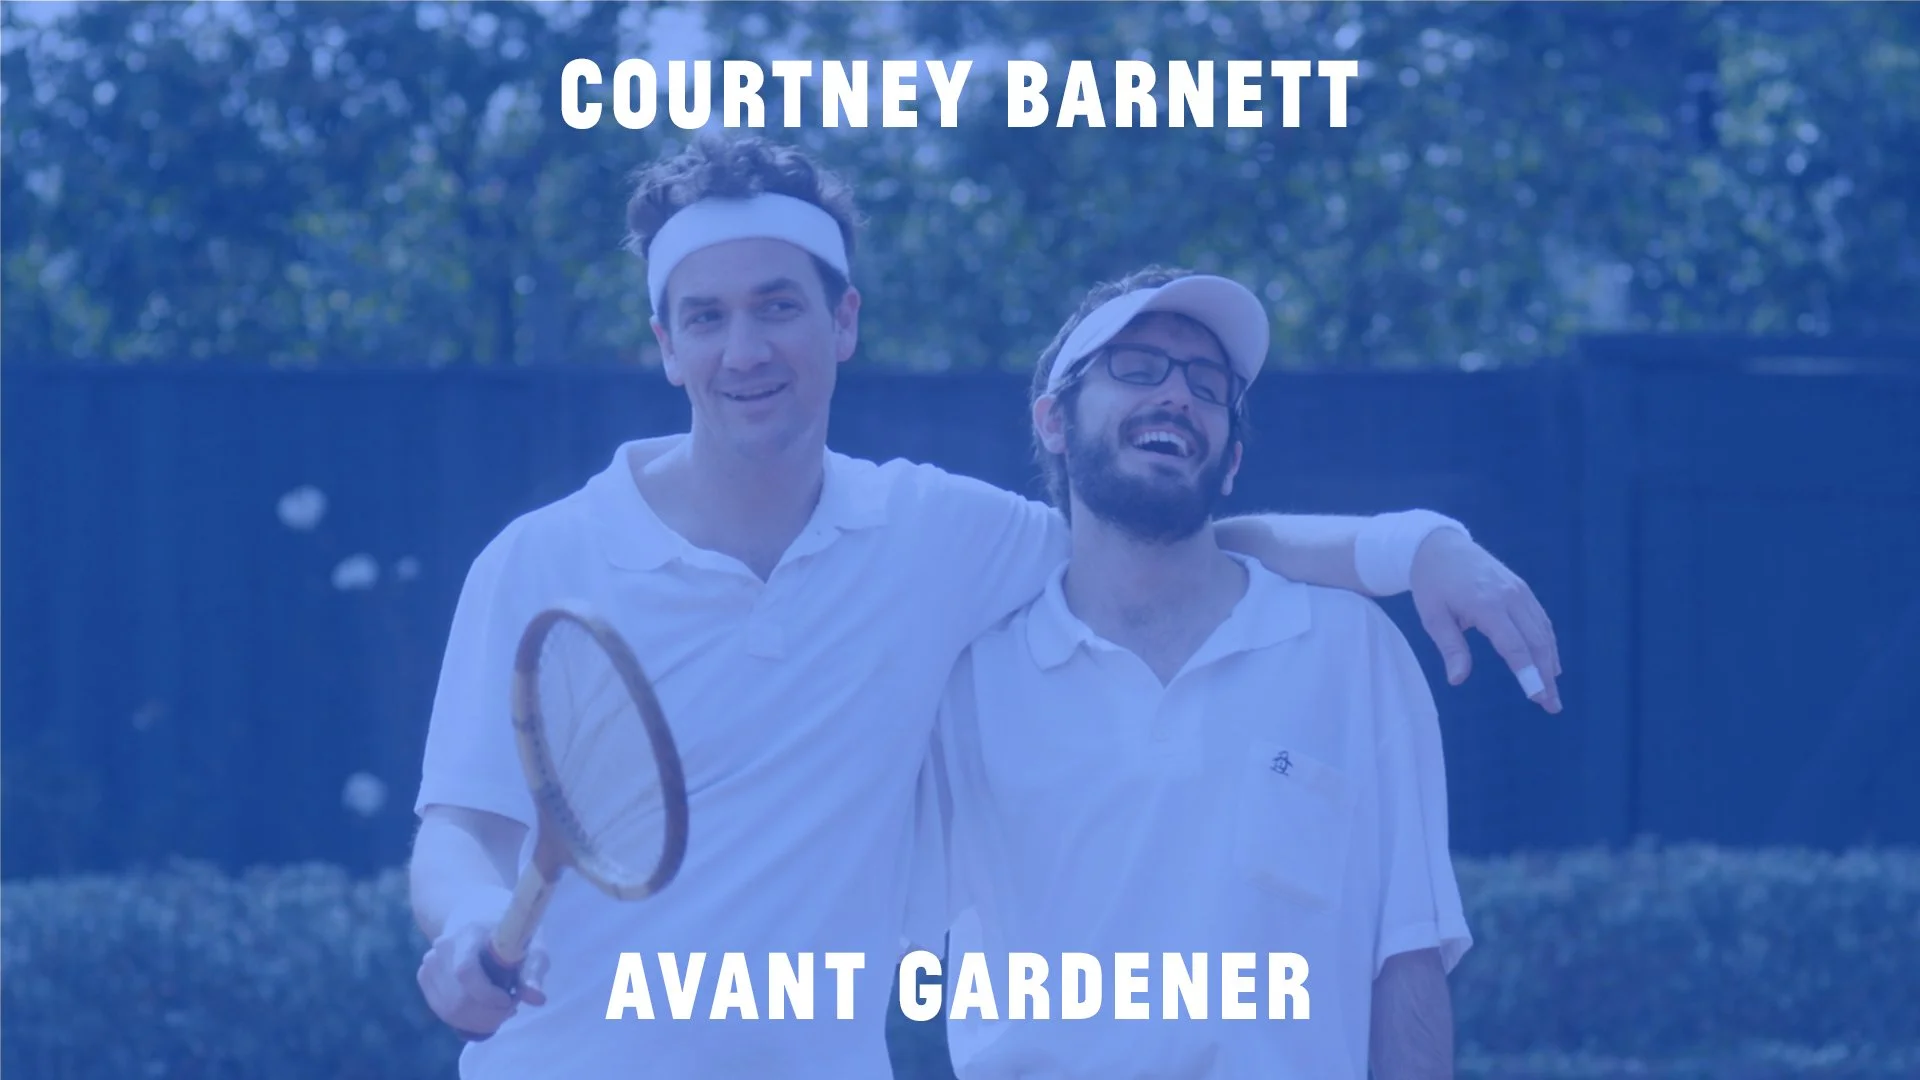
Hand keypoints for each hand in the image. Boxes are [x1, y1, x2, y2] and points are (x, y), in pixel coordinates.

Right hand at [416, 919, 549, 1038]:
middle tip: (510, 1008)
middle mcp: (443, 947)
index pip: (466, 971)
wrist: (477, 911)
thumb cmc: (509, 929)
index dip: (486, 995)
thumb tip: (537, 999)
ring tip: (499, 1009)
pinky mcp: (424, 975)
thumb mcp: (531, 940)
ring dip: (478, 1020)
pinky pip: (442, 1010)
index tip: (509, 1000)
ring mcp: (430, 962)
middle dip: (488, 1015)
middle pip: (457, 1000)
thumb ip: (534, 967)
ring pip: (448, 1010)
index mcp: (469, 933)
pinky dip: (464, 1018)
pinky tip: (482, 1008)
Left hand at [1408, 528, 1561, 712]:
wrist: (1440, 546)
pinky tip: (1549, 662)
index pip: (1514, 645)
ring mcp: (1519, 591)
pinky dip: (1548, 643)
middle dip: (1545, 675)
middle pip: (1536, 641)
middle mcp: (1509, 596)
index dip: (1528, 673)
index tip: (1537, 697)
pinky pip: (1540, 619)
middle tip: (1551, 705)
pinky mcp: (1522, 588)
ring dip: (1551, 662)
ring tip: (1552, 690)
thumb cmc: (1432, 584)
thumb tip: (1457, 680)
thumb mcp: (1432, 616)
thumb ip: (1450, 647)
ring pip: (1543, 631)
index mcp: (1486, 604)